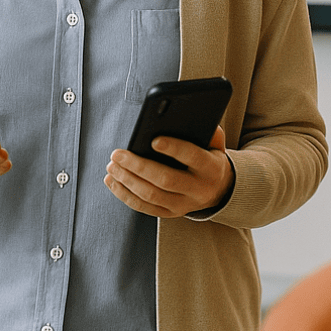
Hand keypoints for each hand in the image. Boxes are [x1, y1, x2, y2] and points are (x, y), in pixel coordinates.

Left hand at [105, 126, 233, 217]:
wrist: (219, 189)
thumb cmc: (209, 157)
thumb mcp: (215, 142)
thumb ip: (205, 129)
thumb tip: (181, 116)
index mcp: (211, 168)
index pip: (193, 157)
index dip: (174, 148)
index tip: (153, 140)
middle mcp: (198, 190)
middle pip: (166, 180)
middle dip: (138, 166)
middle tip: (117, 154)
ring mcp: (183, 205)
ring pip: (151, 196)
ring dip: (127, 180)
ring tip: (112, 166)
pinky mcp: (169, 213)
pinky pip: (144, 207)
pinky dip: (124, 195)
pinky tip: (113, 181)